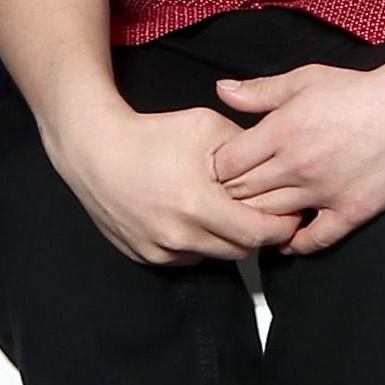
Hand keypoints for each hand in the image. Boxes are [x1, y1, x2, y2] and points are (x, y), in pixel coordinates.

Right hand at [47, 102, 294, 267]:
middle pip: (240, 250)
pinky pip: (185, 257)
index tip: (290, 214)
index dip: (281, 226)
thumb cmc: (152, 134)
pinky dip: (197, 242)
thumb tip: (276, 168)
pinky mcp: (143, 254)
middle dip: (255, 232)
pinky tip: (193, 216)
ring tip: (224, 210)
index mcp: (198, 206)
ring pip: (213, 256)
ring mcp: (157, 249)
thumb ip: (248, 150)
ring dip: (225, 238)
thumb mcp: (209, 127)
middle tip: (260, 211)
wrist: (94, 149)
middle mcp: (177, 235)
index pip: (258, 234)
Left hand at [208, 61, 384, 254]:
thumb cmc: (360, 90)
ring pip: (272, 217)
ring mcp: (323, 191)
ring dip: (259, 218)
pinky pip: (315, 240)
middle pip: (243, 194)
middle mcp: (296, 165)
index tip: (224, 170)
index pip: (226, 165)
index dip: (219, 169)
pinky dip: (296, 244)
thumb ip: (260, 91)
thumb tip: (222, 91)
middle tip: (233, 196)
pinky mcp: (350, 210)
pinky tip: (288, 239)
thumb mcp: (305, 79)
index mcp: (280, 132)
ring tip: (255, 216)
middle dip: (233, 195)